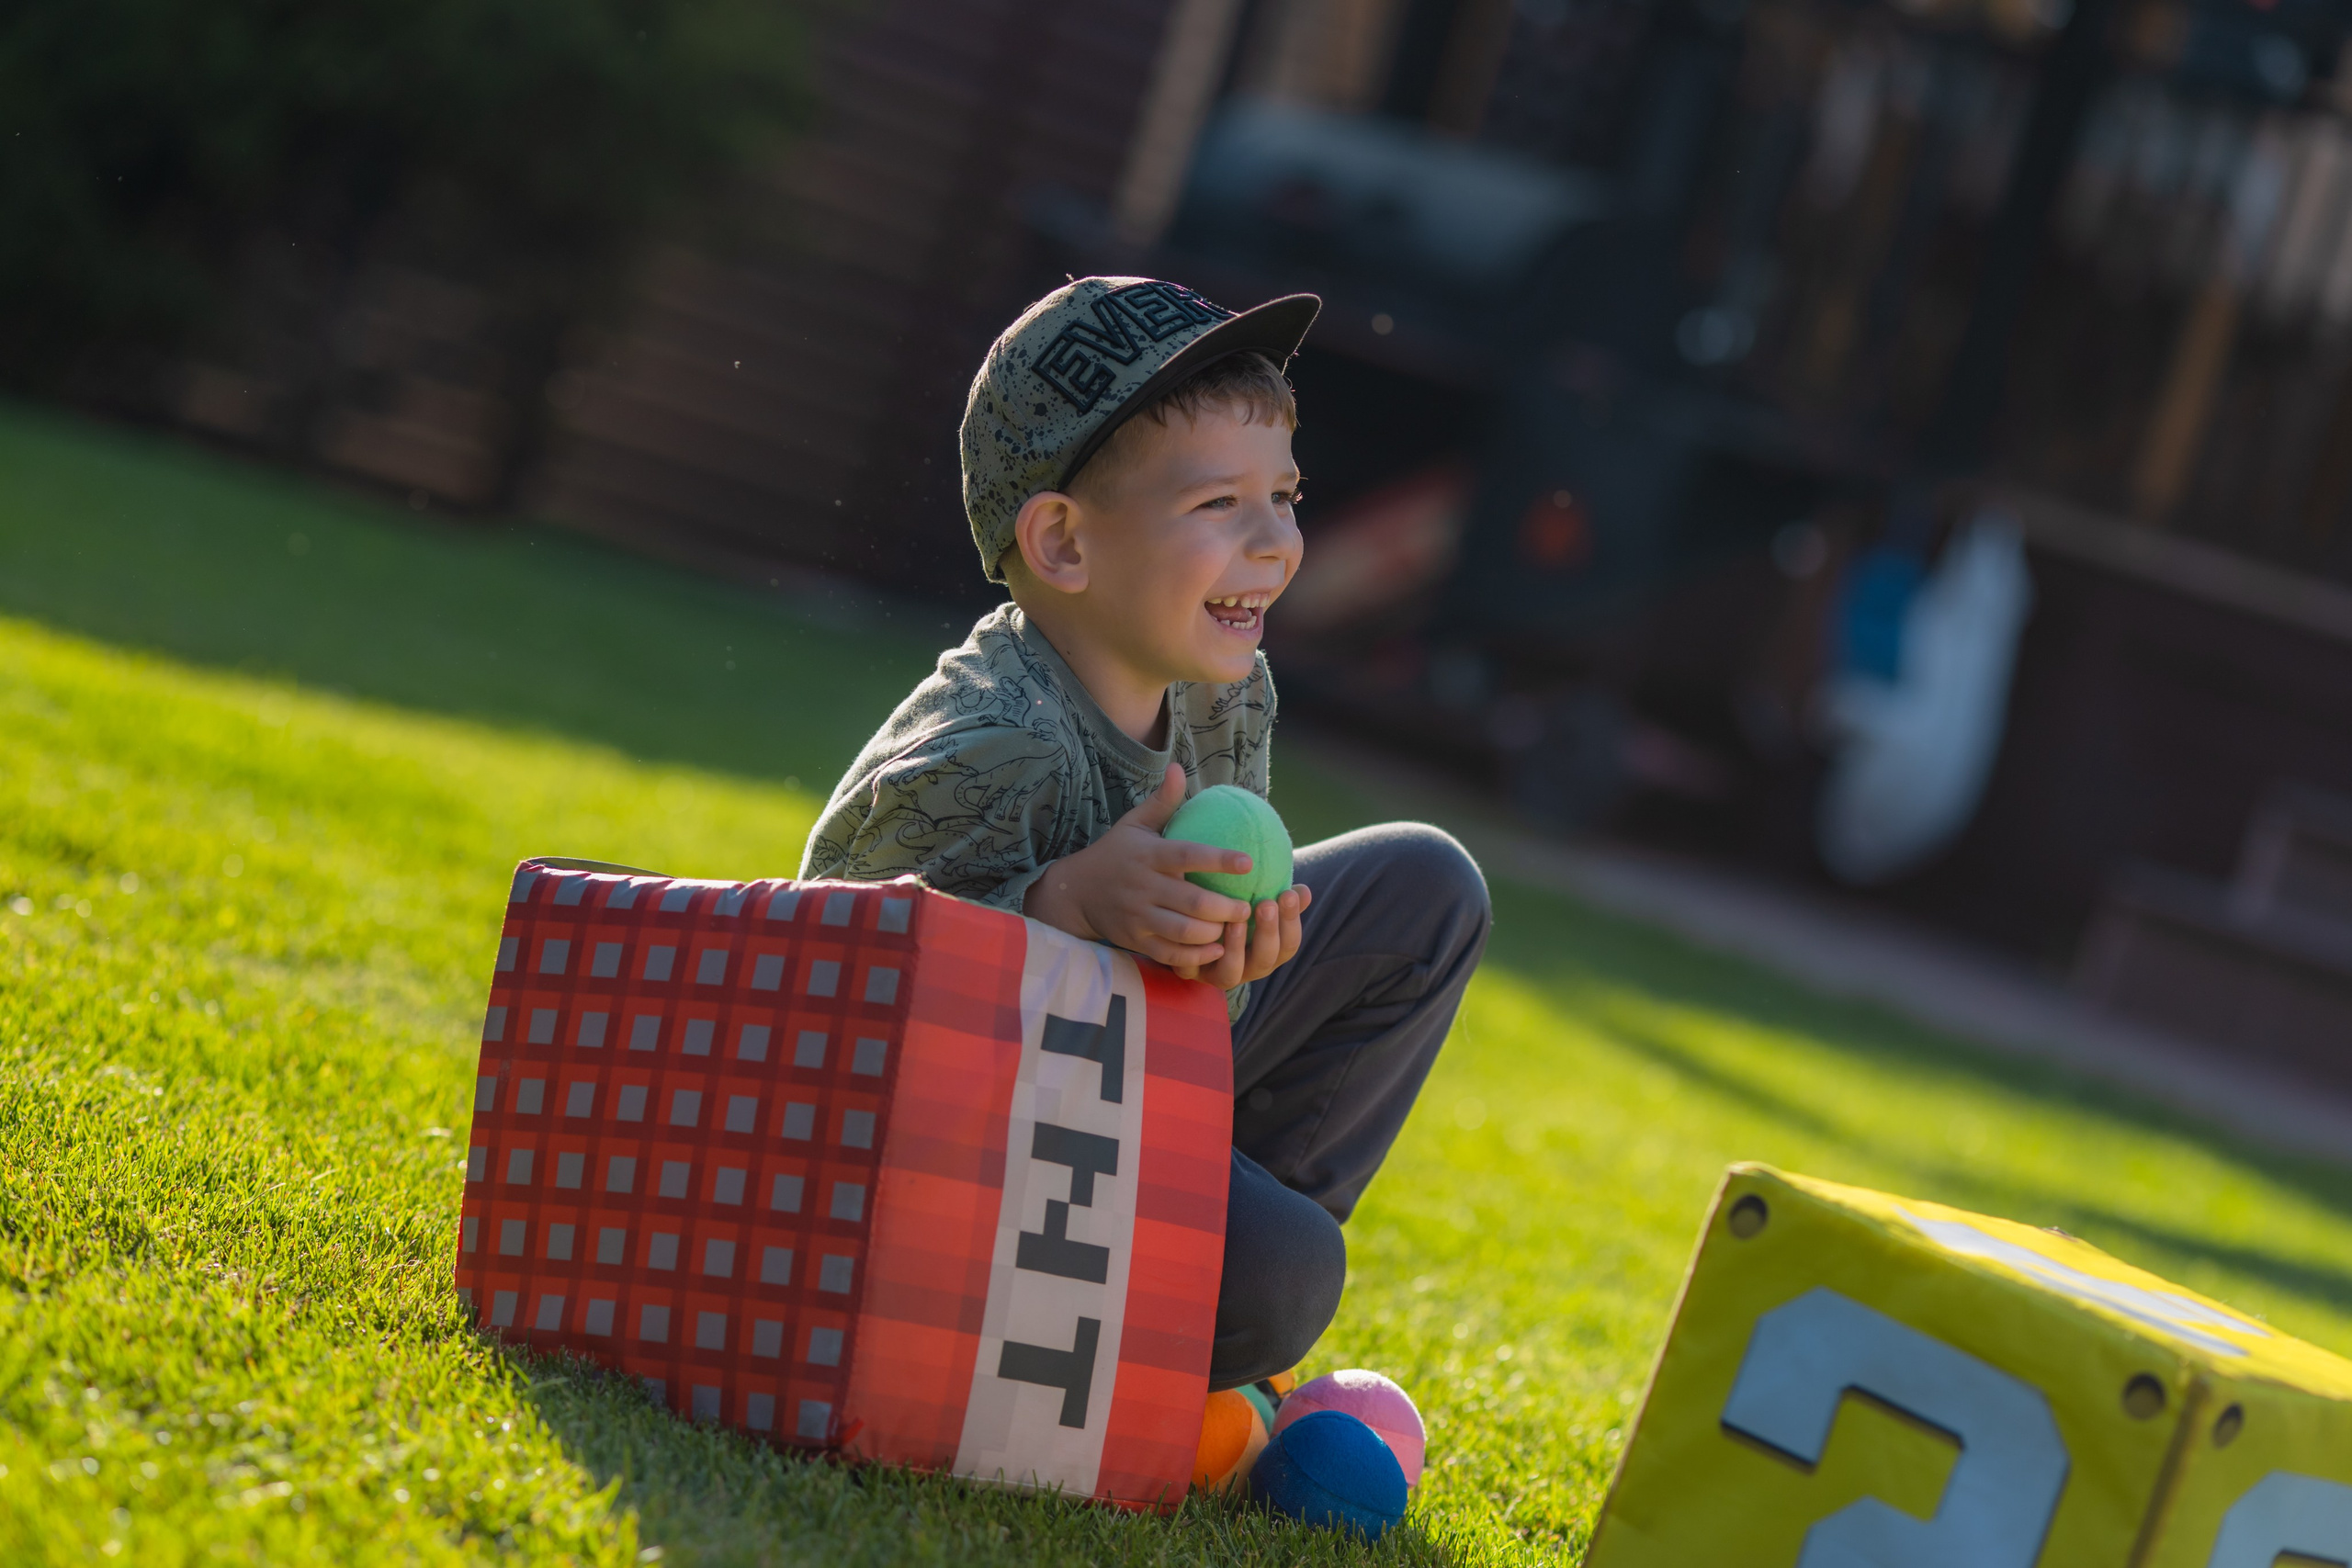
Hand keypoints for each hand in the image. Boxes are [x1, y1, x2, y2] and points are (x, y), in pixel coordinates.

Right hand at [1022, 765, 1310, 983]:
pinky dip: (1195, 956)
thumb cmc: (1116, 853)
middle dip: (1225, 908)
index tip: (1248, 861)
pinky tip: (1217, 950)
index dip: (1219, 860)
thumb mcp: (1134, 825)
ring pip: (1182, 931)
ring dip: (1214, 933)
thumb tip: (1178, 767)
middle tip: (1250, 907)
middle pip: (1191, 901)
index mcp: (1149, 856)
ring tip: (1235, 928)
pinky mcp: (1136, 940)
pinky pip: (1169, 953)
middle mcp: (1143, 887)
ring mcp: (1138, 917)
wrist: (1075, 892)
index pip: (1188, 855)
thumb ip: (1162, 802)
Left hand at [1176, 881, 1310, 990]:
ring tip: (1236, 920)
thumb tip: (1305, 891)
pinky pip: (1194, 969)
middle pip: (1265, 960)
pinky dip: (1200, 953)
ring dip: (1236, 947)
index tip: (1289, 894)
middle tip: (1267, 904)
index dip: (1291, 922)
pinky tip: (1202, 930)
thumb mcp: (1258, 904)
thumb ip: (1280, 899)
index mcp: (1268, 953)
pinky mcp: (1189, 971)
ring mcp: (1218, 974)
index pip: (1288, 944)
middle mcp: (1247, 969)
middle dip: (1268, 933)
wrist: (1188, 922)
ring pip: (1231, 973)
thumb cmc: (1233, 910)